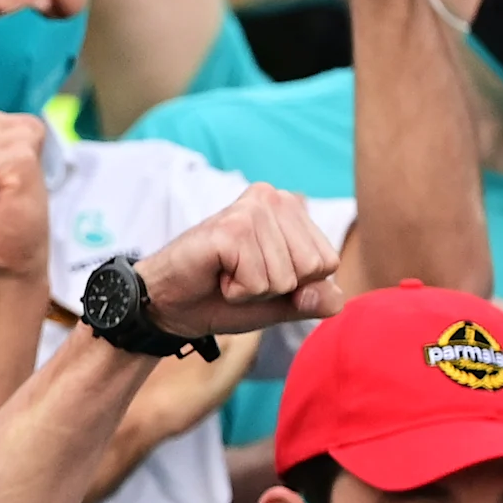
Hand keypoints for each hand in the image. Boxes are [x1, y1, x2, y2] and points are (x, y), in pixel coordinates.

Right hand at [134, 184, 342, 340]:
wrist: (167, 305)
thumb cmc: (221, 297)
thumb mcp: (279, 302)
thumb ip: (313, 300)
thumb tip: (335, 299)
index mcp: (292, 208)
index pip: (328, 262)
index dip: (296, 285)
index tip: (259, 277)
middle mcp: (275, 198)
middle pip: (313, 268)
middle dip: (277, 288)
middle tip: (240, 276)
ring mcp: (252, 210)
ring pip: (286, 277)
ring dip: (253, 291)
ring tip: (226, 275)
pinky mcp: (231, 228)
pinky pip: (259, 281)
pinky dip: (236, 292)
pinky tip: (215, 276)